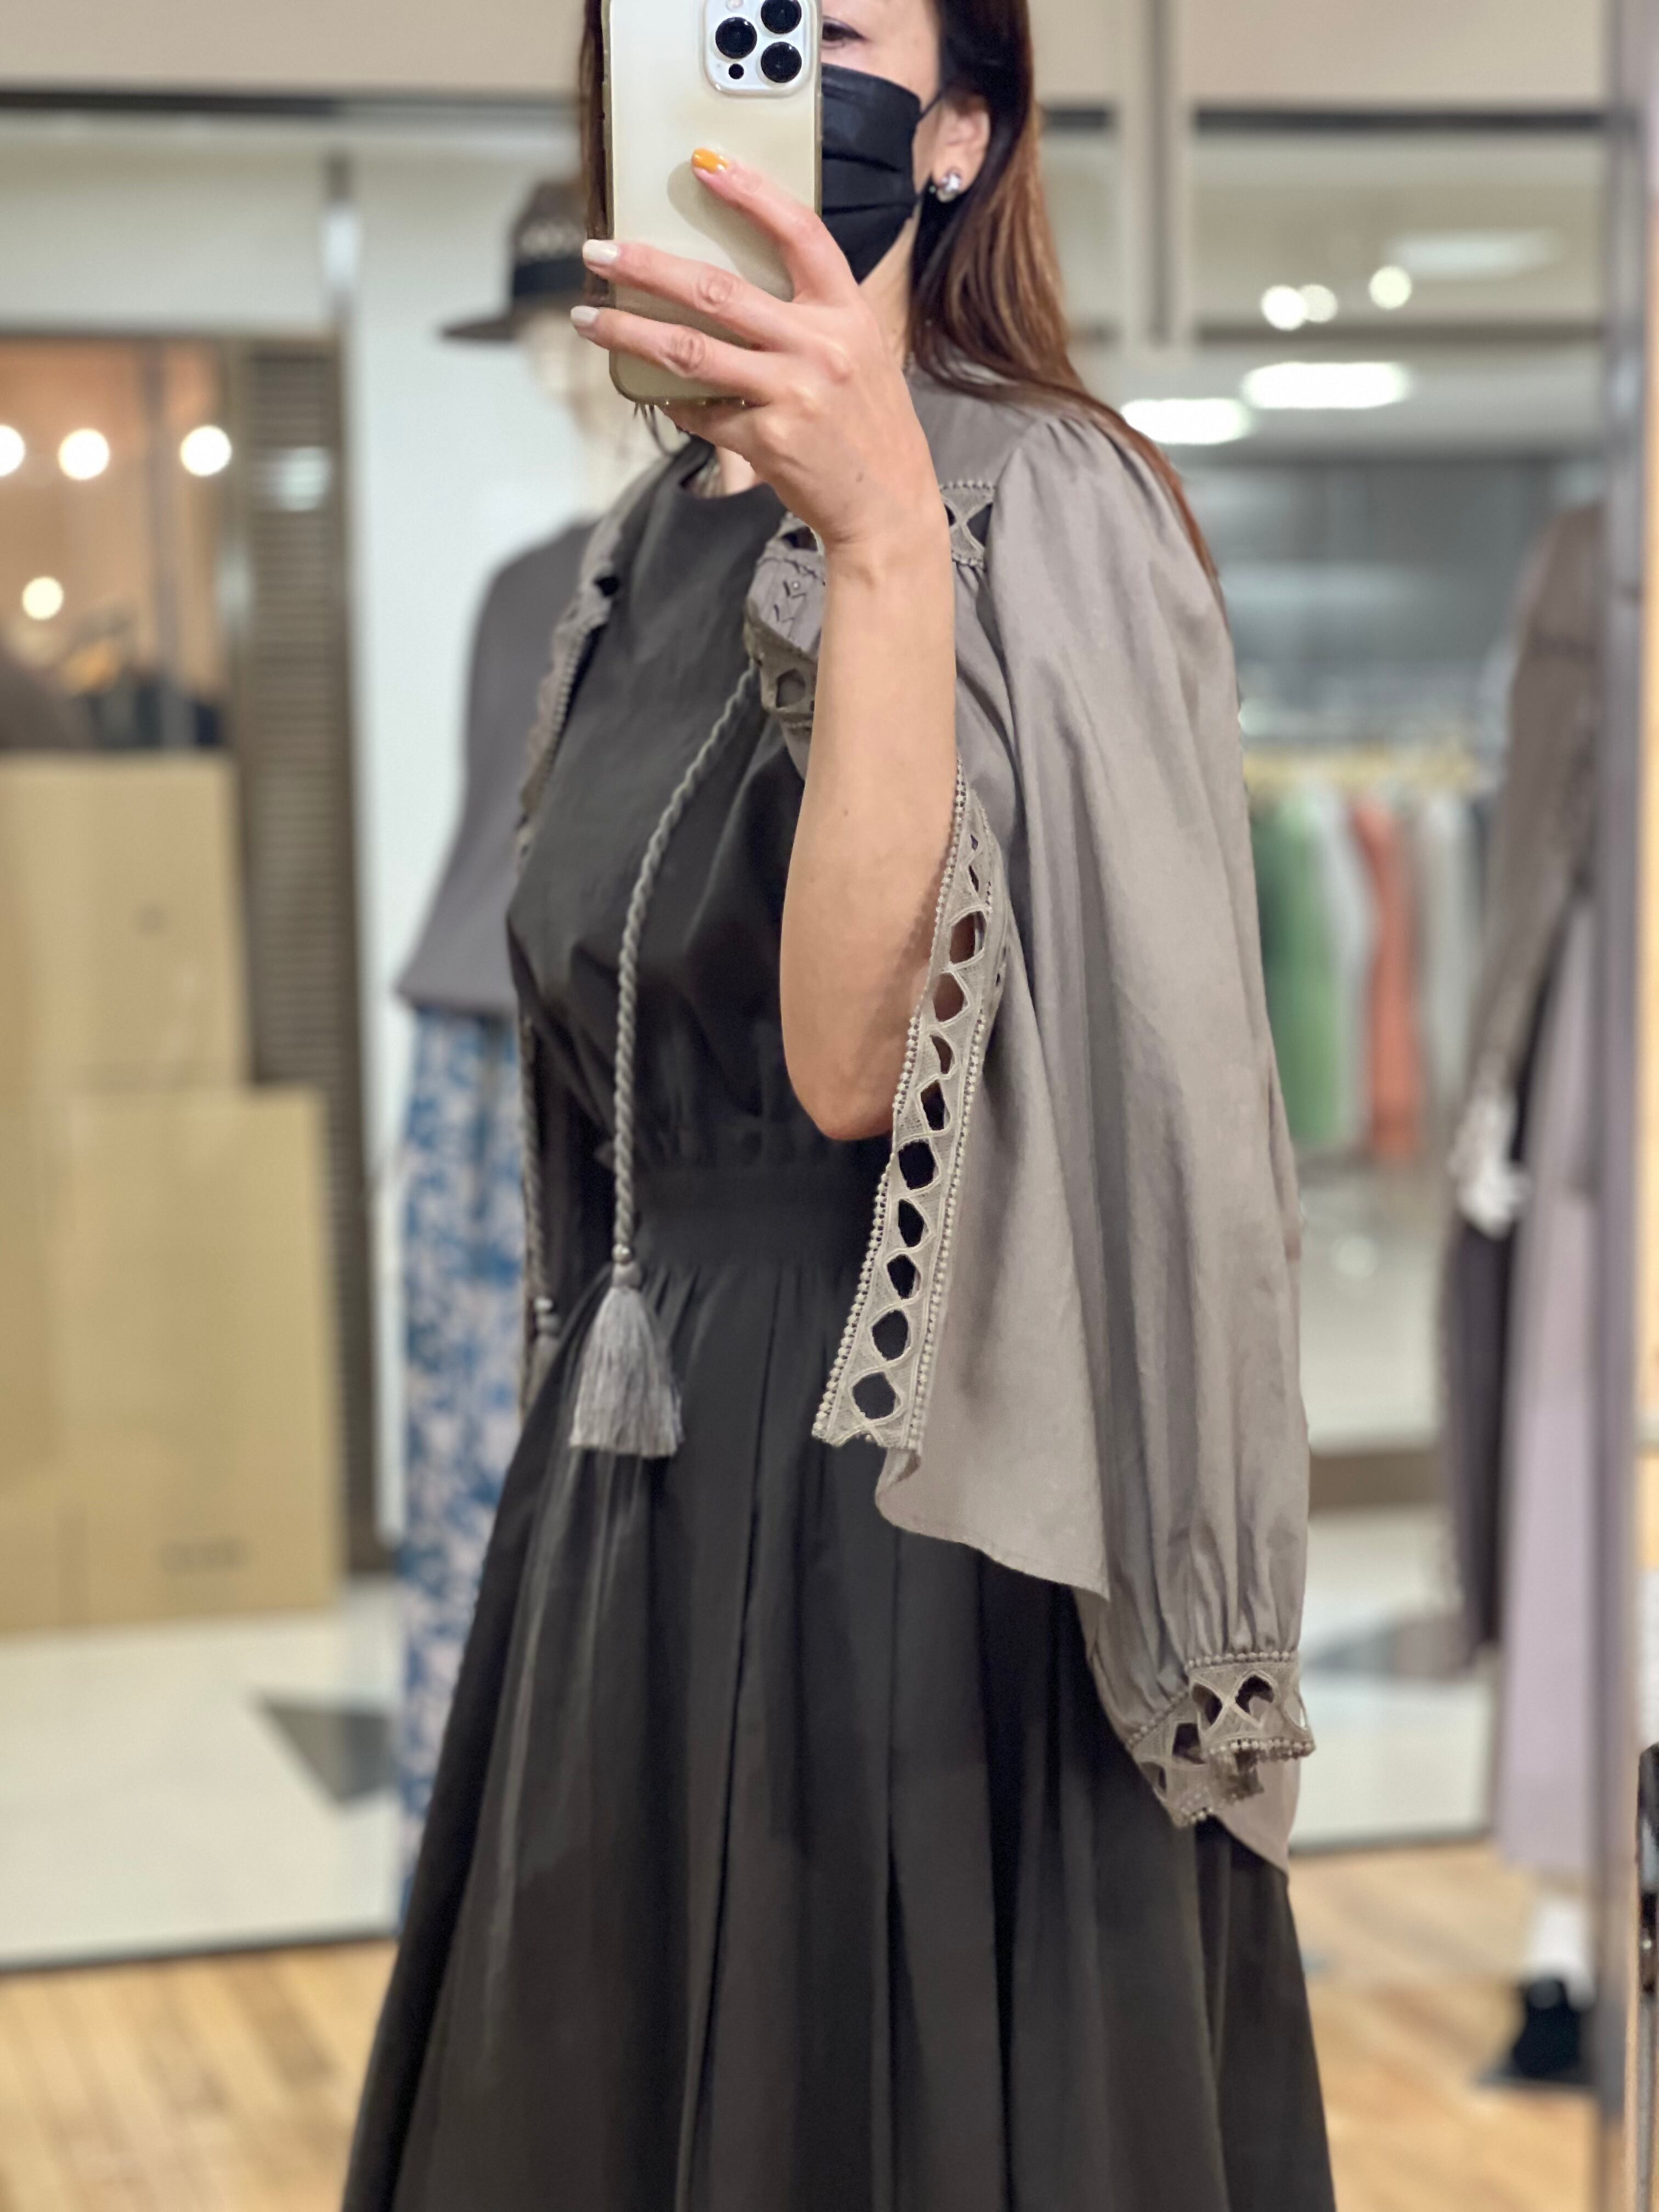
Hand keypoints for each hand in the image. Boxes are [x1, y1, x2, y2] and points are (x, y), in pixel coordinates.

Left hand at [574, 153, 942, 563]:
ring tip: (588, 319)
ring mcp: (791, 396)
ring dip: (629, 333)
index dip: (751, 193)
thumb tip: (734, 284)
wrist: (889, 505)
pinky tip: (649, 389)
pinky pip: (701, 414)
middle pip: (718, 291)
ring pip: (691, 351)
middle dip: (648, 267)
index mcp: (847, 313)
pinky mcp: (766, 443)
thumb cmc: (869, 425)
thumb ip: (811, 314)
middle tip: (599, 252)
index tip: (704, 164)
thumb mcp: (860, 352)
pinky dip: (671, 400)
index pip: (798, 234)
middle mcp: (819, 348)